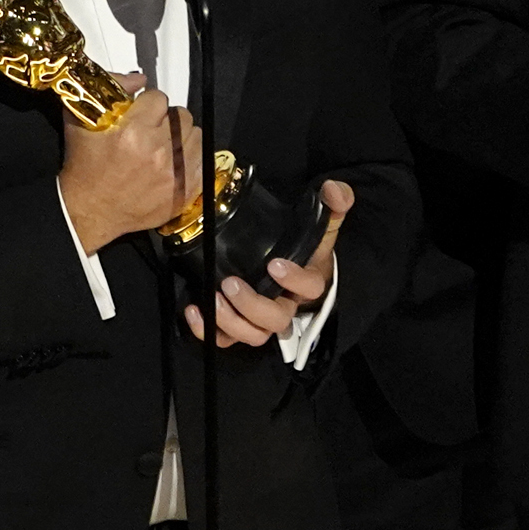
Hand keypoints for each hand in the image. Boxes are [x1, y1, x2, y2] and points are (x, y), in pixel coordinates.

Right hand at [60, 76, 202, 251]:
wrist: (88, 210)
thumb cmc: (84, 168)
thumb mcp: (81, 120)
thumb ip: (109, 89)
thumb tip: (138, 79)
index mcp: (133, 130)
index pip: (159, 98)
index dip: (148, 104)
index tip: (142, 112)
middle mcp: (157, 150)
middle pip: (181, 116)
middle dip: (166, 120)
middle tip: (152, 130)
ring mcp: (173, 172)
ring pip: (195, 136)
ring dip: (180, 138)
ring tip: (163, 147)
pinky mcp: (184, 191)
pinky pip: (202, 162)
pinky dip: (190, 160)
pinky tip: (172, 163)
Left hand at [184, 180, 351, 347]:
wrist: (290, 269)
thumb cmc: (303, 250)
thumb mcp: (320, 226)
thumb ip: (332, 206)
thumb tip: (334, 190)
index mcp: (308, 284)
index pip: (310, 289)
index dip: (294, 281)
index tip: (275, 264)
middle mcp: (286, 307)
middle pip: (276, 320)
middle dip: (252, 305)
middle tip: (230, 283)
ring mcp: (261, 320)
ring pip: (253, 336)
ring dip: (231, 321)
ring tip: (212, 298)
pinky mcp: (239, 325)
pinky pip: (226, 339)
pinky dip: (209, 331)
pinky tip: (194, 311)